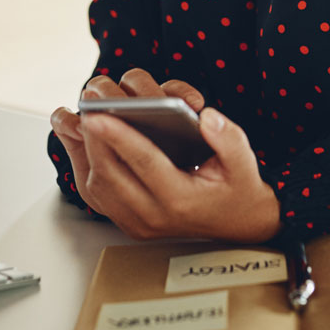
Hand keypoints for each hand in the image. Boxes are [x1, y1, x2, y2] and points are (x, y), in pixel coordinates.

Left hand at [80, 105, 280, 241]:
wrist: (239, 224)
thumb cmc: (237, 187)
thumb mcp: (244, 161)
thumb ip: (228, 138)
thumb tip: (205, 115)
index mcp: (182, 199)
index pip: (145, 163)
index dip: (120, 137)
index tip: (98, 115)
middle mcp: (156, 216)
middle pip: (112, 175)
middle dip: (94, 139)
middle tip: (88, 106)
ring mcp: (139, 223)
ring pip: (99, 188)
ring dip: (87, 152)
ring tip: (84, 117)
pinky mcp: (129, 223)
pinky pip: (98, 196)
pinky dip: (87, 167)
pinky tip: (86, 141)